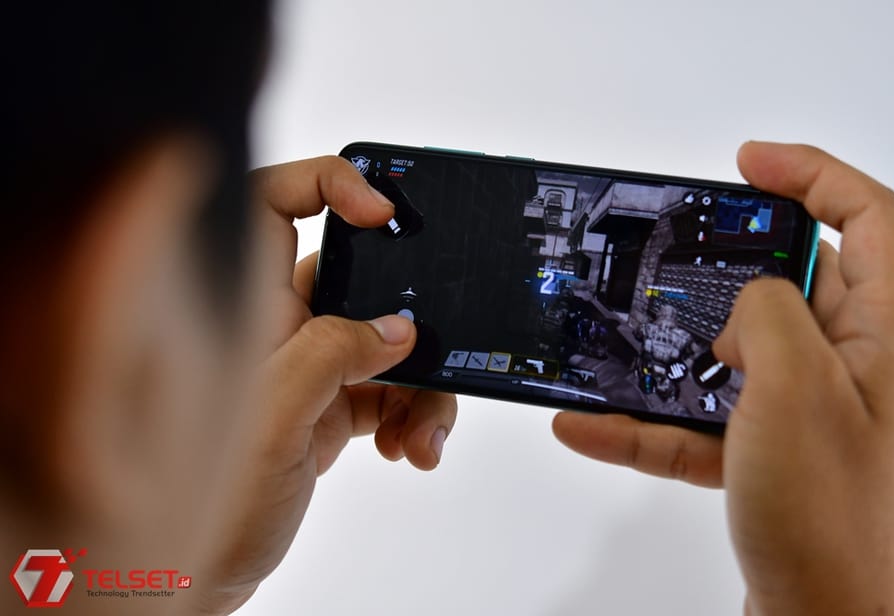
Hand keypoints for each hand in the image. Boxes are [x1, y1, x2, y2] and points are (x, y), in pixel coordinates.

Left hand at [199, 156, 456, 613]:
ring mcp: (310, 365)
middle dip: (408, 315)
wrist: (205, 569)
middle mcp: (279, 324)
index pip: (275, 201)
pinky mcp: (333, 405)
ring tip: (422, 436)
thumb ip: (336, 353)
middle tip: (432, 344)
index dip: (327, 183)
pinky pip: (391, 388)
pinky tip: (410, 449)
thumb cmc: (205, 495)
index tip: (380, 211)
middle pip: (361, 279)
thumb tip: (399, 330)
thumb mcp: (274, 413)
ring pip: (386, 340)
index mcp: (245, 304)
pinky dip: (413, 414)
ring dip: (420, 385)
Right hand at [552, 143, 893, 613]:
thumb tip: (742, 303)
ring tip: (623, 340)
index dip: (808, 174)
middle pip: (789, 278)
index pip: (866, 215)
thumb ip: (766, 312)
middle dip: (724, 265)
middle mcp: (850, 364)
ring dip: (673, 347)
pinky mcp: (766, 450)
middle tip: (673, 251)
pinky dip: (647, 420)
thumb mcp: (795, 388)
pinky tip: (589, 425)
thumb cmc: (829, 519)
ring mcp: (806, 409)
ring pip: (733, 349)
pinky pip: (699, 416)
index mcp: (883, 334)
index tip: (745, 164)